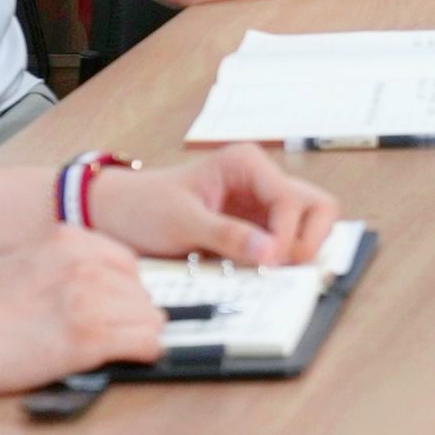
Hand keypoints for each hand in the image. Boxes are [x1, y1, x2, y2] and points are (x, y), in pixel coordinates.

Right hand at [0, 226, 162, 390]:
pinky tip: (134, 357)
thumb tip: (110, 281)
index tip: (118, 305)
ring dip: (139, 333)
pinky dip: (145, 352)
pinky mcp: (89, 339)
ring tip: (119, 346)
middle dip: (132, 313)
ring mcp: (88, 301)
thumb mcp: (27, 260)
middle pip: (140, 291)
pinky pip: (146, 343)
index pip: (127, 263)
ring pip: (149, 317)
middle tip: (117, 332)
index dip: (125, 289)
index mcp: (68, 240)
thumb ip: (69, 263)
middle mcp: (83, 264)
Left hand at [90, 145, 337, 266]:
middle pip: (317, 207)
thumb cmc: (144, 207)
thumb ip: (227, 235)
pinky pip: (286, 241)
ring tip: (270, 269)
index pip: (291, 200)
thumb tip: (270, 252)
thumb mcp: (181, 221)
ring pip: (310, 224)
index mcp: (247, 164)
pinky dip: (281, 258)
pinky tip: (259, 270)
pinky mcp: (255, 225)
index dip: (286, 236)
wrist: (117, 213)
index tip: (268, 263)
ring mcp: (262, 203)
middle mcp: (262, 179)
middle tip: (281, 265)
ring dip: (298, 249)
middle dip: (307, 240)